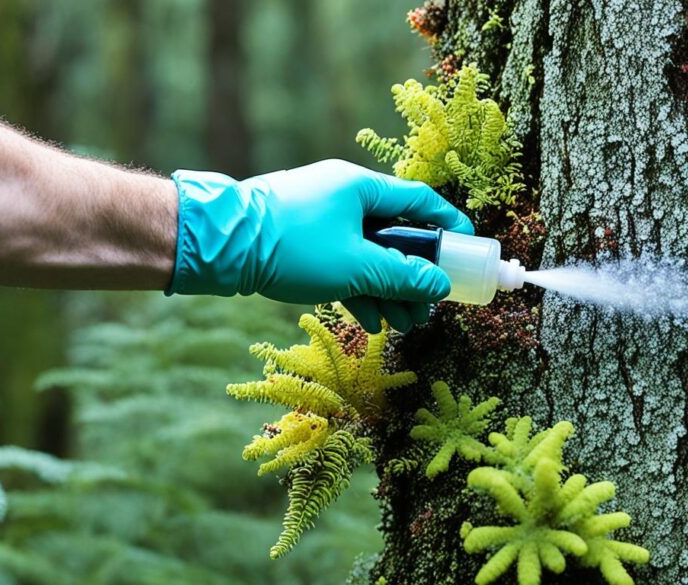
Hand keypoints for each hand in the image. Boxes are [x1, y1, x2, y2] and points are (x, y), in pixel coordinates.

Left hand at [167, 159, 473, 332]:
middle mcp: (343, 197)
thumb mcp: (355, 266)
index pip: (420, 201)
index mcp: (361, 188)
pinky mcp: (303, 241)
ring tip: (405, 323)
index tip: (468, 248)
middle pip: (395, 234)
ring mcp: (322, 218)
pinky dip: (359, 288)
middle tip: (431, 304)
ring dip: (389, 288)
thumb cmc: (291, 246)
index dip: (448, 225)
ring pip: (369, 253)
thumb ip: (402, 276)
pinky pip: (344, 263)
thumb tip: (439, 284)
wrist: (219, 246)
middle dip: (416, 274)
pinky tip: (372, 320)